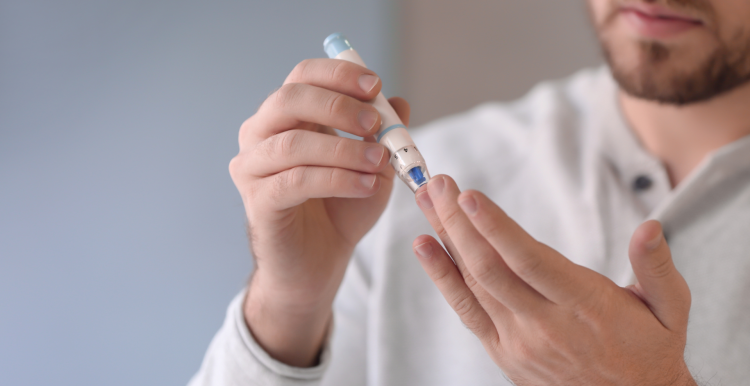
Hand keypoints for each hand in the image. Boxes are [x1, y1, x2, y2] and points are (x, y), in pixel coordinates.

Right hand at [229, 58, 409, 365]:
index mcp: (286, 117)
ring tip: (380, 163)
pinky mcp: (258, 201)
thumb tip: (399, 103)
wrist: (318, 263)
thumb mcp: (373, 166)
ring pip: (293, 144)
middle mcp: (260, 135)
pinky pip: (296, 181)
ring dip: (344, 149)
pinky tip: (366, 186)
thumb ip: (383, 134)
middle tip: (376, 124)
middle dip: (338, 107)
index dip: (338, 75)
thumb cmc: (341, 209)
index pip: (303, 76)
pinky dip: (337, 179)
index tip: (375, 86)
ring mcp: (253, 168)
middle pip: (289, 100)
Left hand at [412, 175, 695, 385]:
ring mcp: (519, 340)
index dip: (496, 228)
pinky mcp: (503, 351)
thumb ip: (657, 268)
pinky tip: (425, 248)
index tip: (468, 196)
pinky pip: (467, 310)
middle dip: (458, 222)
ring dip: (447, 238)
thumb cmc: (650, 351)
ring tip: (426, 201)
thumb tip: (650, 228)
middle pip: (490, 267)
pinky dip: (442, 277)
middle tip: (437, 184)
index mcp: (584, 307)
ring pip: (473, 284)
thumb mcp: (671, 311)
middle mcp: (545, 324)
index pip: (530, 261)